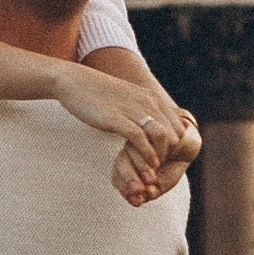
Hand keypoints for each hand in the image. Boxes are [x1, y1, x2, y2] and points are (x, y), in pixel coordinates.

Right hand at [50, 60, 199, 206]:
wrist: (74, 81)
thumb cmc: (100, 94)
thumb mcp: (130, 99)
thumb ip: (143, 111)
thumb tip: (152, 128)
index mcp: (152, 98)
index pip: (179, 127)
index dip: (176, 147)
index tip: (164, 160)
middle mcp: (147, 102)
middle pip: (174, 134)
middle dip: (170, 155)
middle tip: (160, 170)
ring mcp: (133, 109)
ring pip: (161, 136)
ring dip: (160, 157)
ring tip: (154, 172)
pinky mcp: (116, 118)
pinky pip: (140, 138)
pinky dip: (147, 154)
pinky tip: (147, 165)